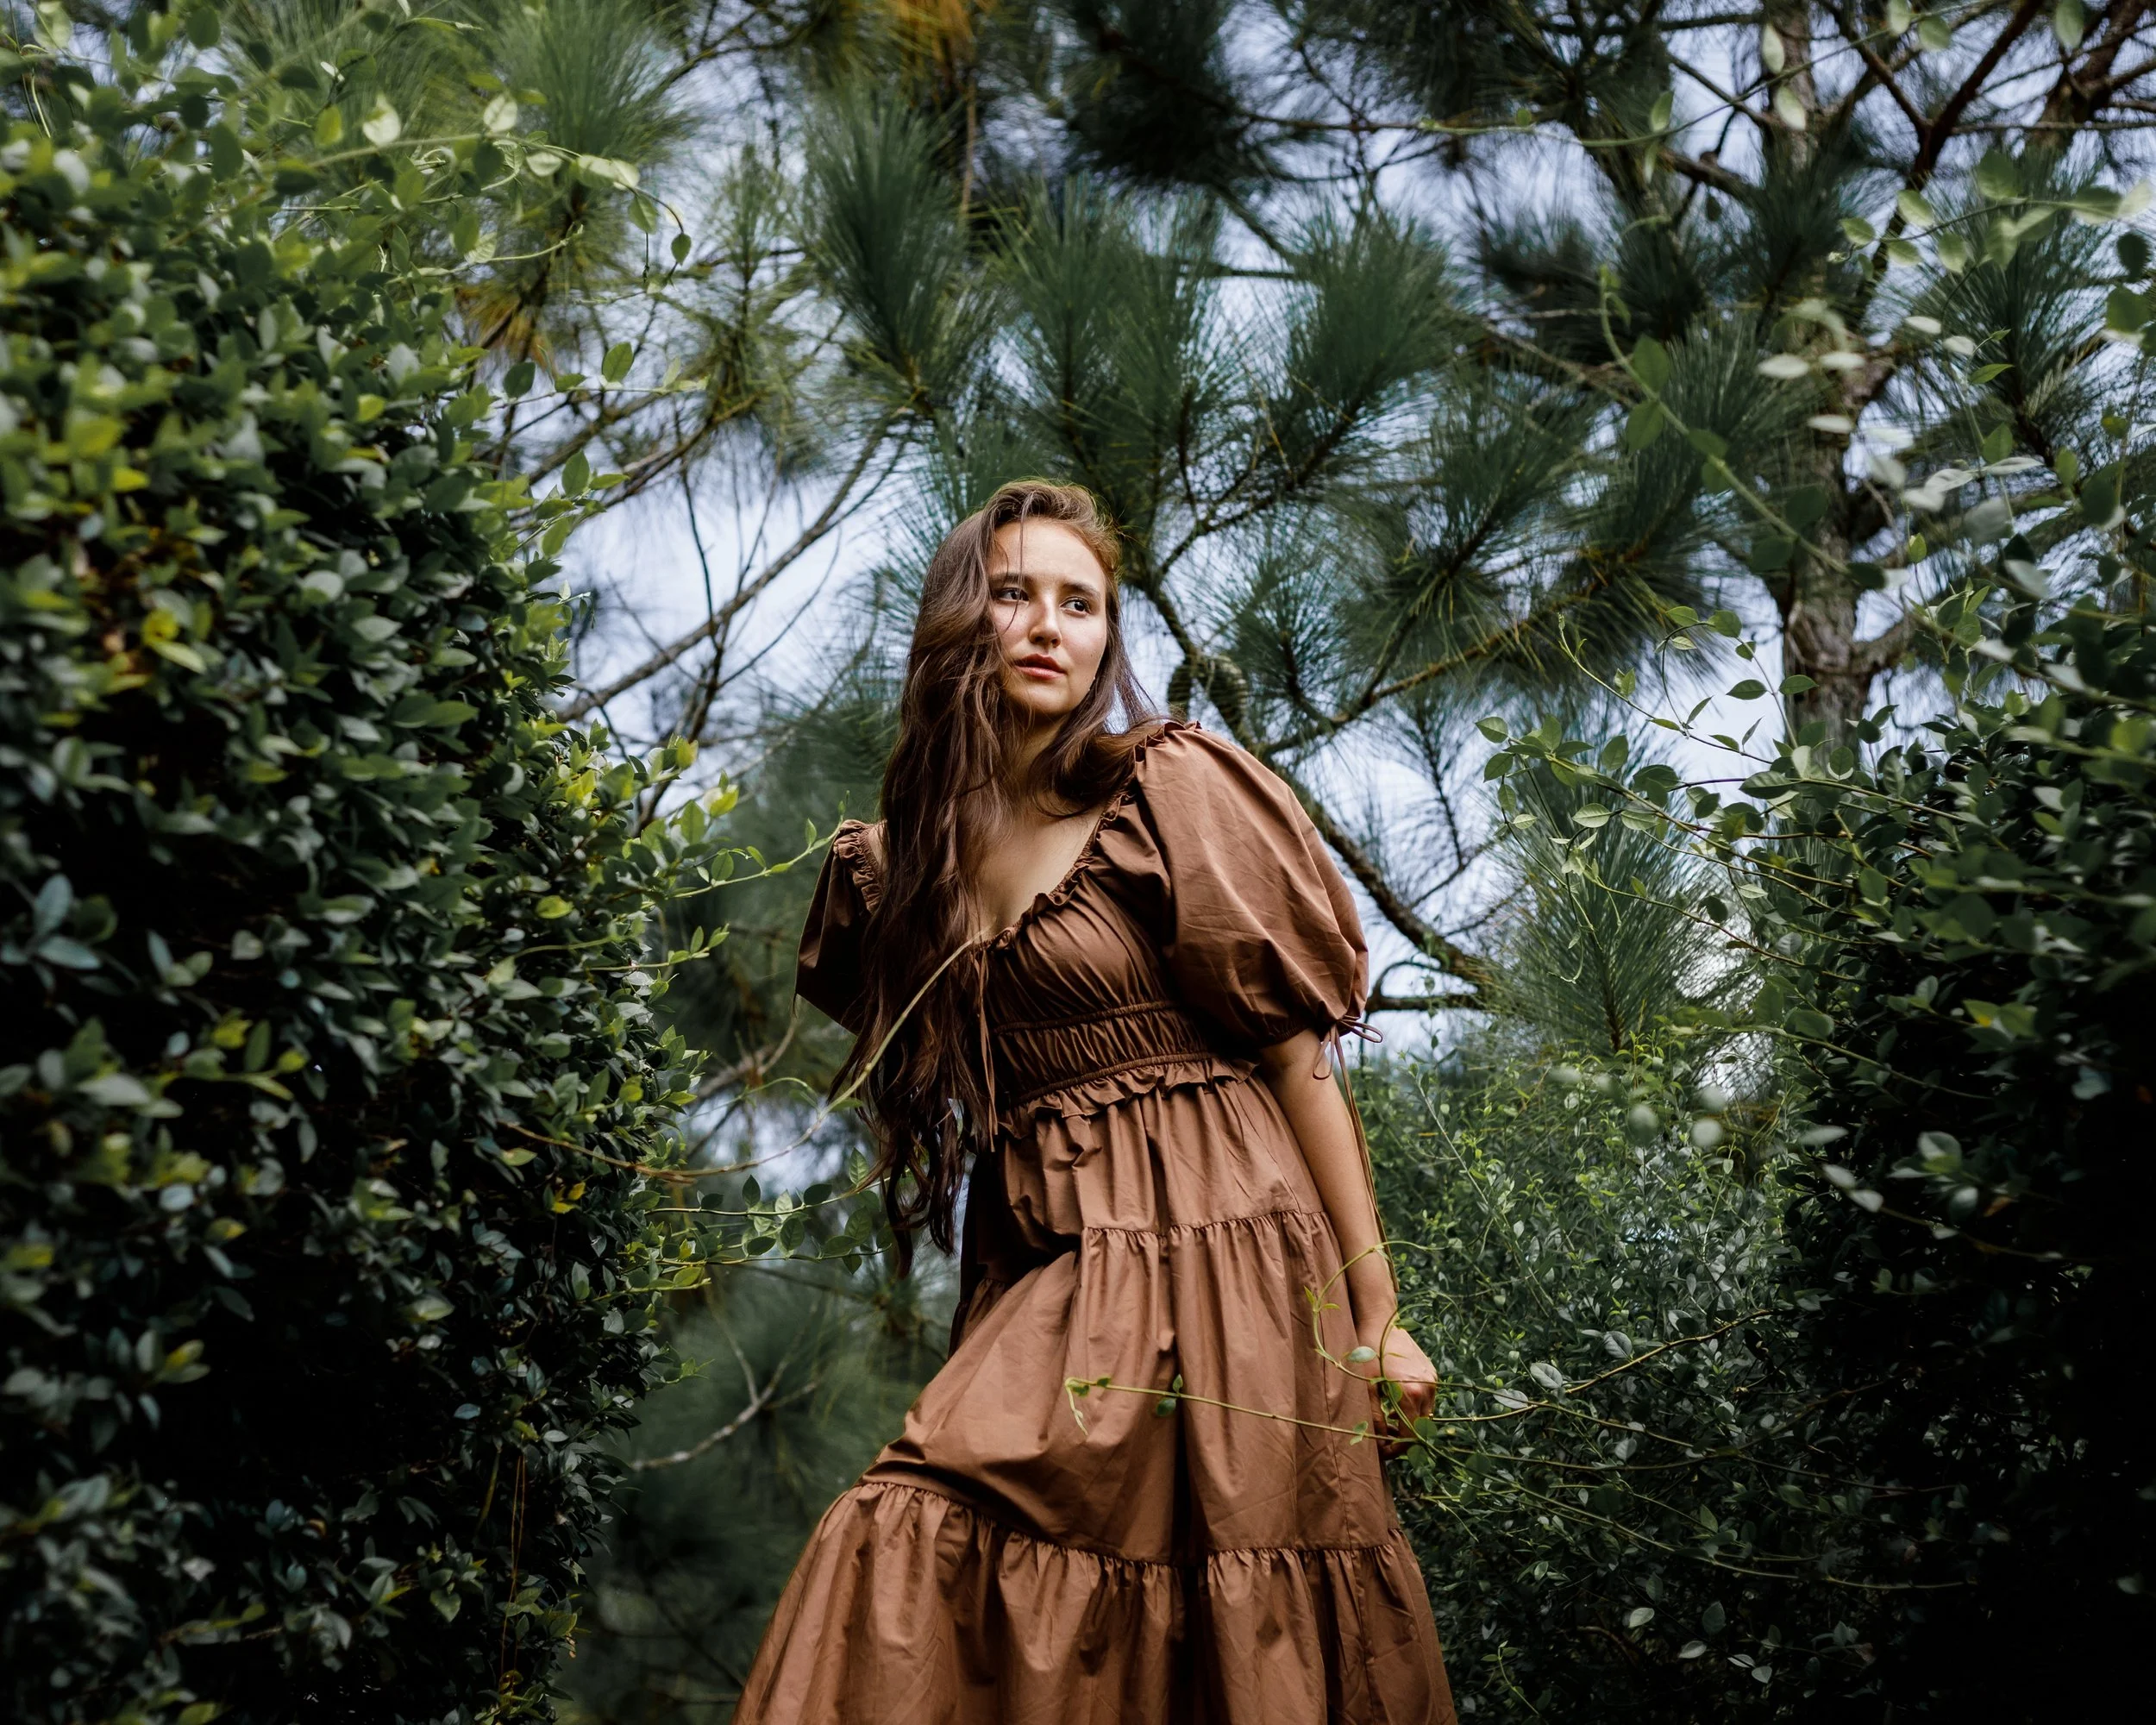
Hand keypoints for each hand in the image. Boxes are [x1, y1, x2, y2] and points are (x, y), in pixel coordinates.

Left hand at [1350, 1317, 1436, 1437]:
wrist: (1381, 1321)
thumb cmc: (1367, 1352)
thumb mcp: (1365, 1386)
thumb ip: (1374, 1417)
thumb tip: (1379, 1442)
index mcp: (1411, 1392)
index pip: (1412, 1433)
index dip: (1398, 1447)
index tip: (1384, 1452)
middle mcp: (1426, 1387)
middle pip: (1421, 1426)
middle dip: (1404, 1438)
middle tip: (1385, 1440)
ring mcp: (1432, 1379)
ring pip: (1425, 1414)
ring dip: (1409, 1423)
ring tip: (1388, 1420)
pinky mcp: (1431, 1373)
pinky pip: (1427, 1399)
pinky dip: (1414, 1407)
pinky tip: (1395, 1403)